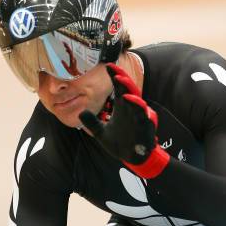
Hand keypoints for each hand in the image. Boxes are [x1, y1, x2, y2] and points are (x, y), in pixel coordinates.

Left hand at [79, 63, 169, 177]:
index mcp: (122, 107)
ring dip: (129, 89)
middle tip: (114, 70)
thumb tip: (80, 113)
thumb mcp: (101, 133)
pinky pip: (143, 115)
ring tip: (120, 81)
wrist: (132, 159)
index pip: (119, 88)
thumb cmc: (120, 144)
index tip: (108, 66)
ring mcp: (139, 117)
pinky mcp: (146, 127)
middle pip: (129, 89)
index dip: (115, 76)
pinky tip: (130, 100)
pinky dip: (138, 107)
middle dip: (122, 78)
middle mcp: (132, 109)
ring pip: (137, 100)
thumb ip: (92, 122)